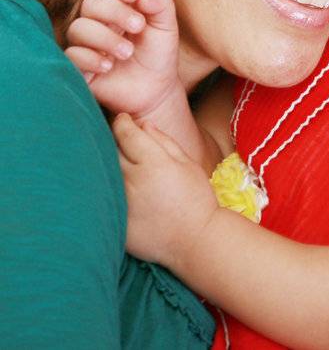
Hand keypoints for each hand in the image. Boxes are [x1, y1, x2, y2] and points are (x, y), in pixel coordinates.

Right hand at [64, 0, 184, 118]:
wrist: (155, 88)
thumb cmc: (157, 52)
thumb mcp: (166, 26)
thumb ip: (160, 4)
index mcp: (118, 6)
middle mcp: (97, 21)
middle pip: (91, 2)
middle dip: (115, 11)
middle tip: (138, 26)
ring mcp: (85, 43)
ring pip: (78, 28)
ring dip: (105, 38)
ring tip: (128, 52)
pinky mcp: (77, 65)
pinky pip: (70, 55)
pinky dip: (90, 59)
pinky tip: (108, 66)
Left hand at [113, 113, 218, 268]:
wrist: (193, 240)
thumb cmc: (195, 198)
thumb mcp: (188, 164)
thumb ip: (164, 141)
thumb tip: (142, 124)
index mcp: (154, 163)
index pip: (125, 133)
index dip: (122, 122)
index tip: (122, 119)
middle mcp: (132, 180)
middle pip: (108, 150)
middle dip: (110, 141)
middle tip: (115, 139)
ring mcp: (120, 202)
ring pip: (102, 173)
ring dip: (105, 164)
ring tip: (112, 161)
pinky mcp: (114, 220)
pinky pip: (102, 198)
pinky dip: (104, 189)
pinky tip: (114, 189)